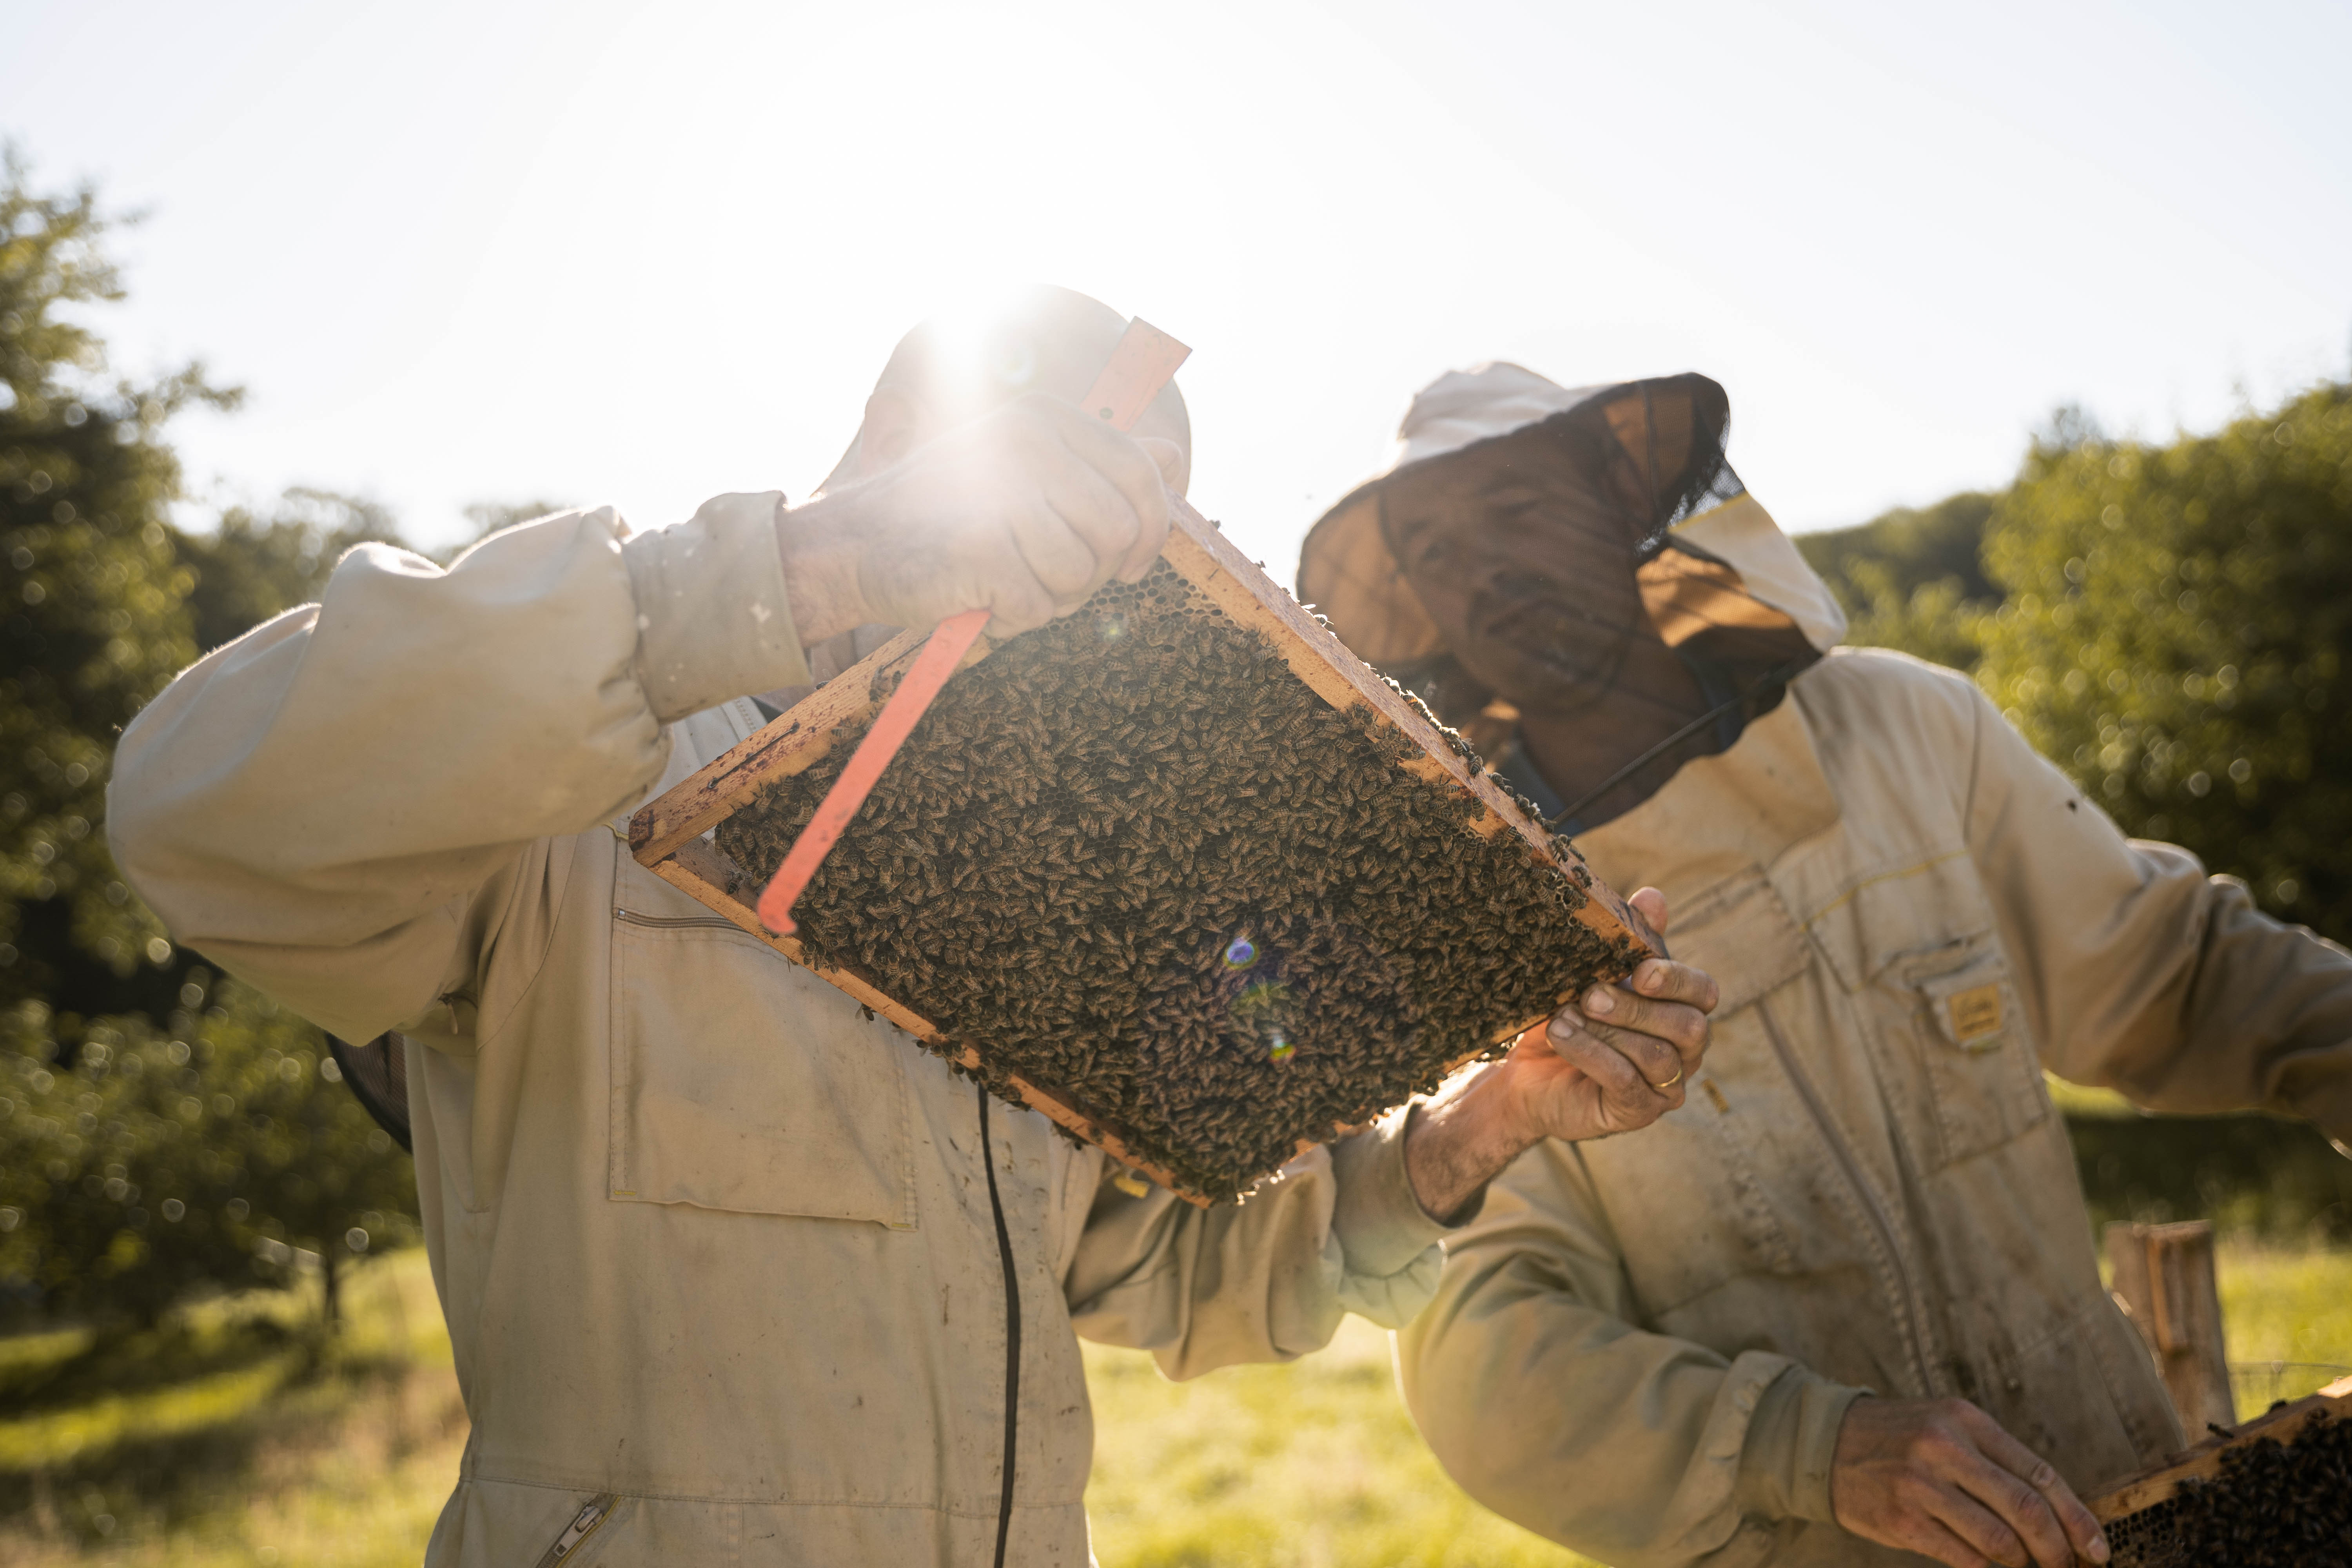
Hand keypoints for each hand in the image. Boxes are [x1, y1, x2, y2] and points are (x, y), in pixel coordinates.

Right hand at [778, 394, 1181, 644]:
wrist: (856, 543)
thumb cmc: (949, 511)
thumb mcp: (1025, 468)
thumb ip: (1099, 463)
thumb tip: (1173, 456)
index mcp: (1045, 416)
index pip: (1140, 474)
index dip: (1151, 529)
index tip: (1133, 562)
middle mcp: (1028, 443)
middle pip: (1119, 531)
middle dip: (1097, 571)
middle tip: (1048, 575)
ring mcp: (1003, 494)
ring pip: (1083, 576)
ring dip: (1053, 598)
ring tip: (1006, 580)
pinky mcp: (982, 549)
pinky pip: (1039, 608)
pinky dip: (1014, 619)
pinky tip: (980, 597)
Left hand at [1404, 888, 1716, 1219]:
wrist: (1526, 1070)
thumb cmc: (1569, 1014)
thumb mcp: (1592, 972)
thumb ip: (1628, 938)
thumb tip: (1653, 896)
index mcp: (1681, 1009)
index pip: (1704, 993)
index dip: (1679, 980)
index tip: (1641, 970)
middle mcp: (1684, 1051)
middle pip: (1688, 1027)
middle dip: (1636, 1007)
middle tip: (1589, 993)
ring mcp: (1665, 1087)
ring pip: (1658, 1057)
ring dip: (1608, 1032)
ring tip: (1564, 1017)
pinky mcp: (1636, 1112)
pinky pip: (1627, 1083)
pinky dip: (1593, 1055)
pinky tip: (1561, 1036)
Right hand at [1831, 1397, 2109, 1567]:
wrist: (1825, 1443)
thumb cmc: (1901, 1439)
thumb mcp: (1948, 1428)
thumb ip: (1996, 1461)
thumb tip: (2057, 1516)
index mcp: (1965, 1420)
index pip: (2040, 1474)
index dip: (2077, 1518)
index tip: (2096, 1549)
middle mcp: (1944, 1448)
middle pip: (2026, 1509)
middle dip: (2057, 1549)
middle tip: (2065, 1566)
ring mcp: (1920, 1485)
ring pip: (1999, 1541)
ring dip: (2023, 1563)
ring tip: (2025, 1566)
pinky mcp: (1901, 1520)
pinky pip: (1964, 1558)